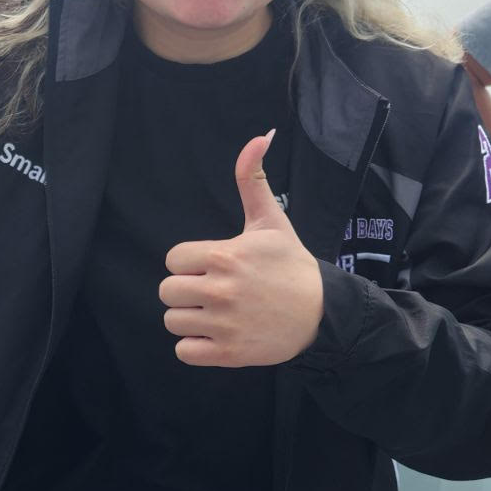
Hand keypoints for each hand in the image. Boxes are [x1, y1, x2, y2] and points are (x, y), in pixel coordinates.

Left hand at [159, 132, 323, 366]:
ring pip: (172, 321)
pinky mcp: (228, 353)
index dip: (189, 263)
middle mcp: (220, 290)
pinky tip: (216, 335)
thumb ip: (252, 179)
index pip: (173, 260)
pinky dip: (195, 346)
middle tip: (212, 292)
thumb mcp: (272, 221)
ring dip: (189, 319)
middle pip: (167, 291)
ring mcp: (223, 324)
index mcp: (223, 256)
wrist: (323, 313)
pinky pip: (184, 351)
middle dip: (186, 291)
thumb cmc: (291, 265)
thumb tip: (258, 137)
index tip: (211, 267)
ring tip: (215, 314)